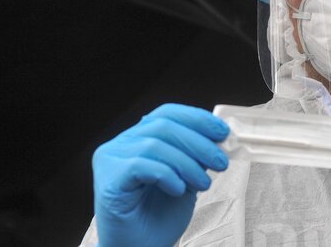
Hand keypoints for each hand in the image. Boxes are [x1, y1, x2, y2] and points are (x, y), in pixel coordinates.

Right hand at [92, 103, 229, 246]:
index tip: (222, 132)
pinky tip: (178, 190)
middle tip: (221, 163)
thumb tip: (219, 137)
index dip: (196, 118)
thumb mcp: (187, 178)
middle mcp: (120, 144)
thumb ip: (196, 156)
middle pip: (163, 126)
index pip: (166, 114)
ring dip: (187, 164)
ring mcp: (110, 160)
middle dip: (199, 143)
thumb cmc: (159, 217)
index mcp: (137, 138)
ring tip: (204, 184)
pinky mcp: (108, 179)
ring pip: (155, 145)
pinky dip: (167, 175)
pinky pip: (141, 165)